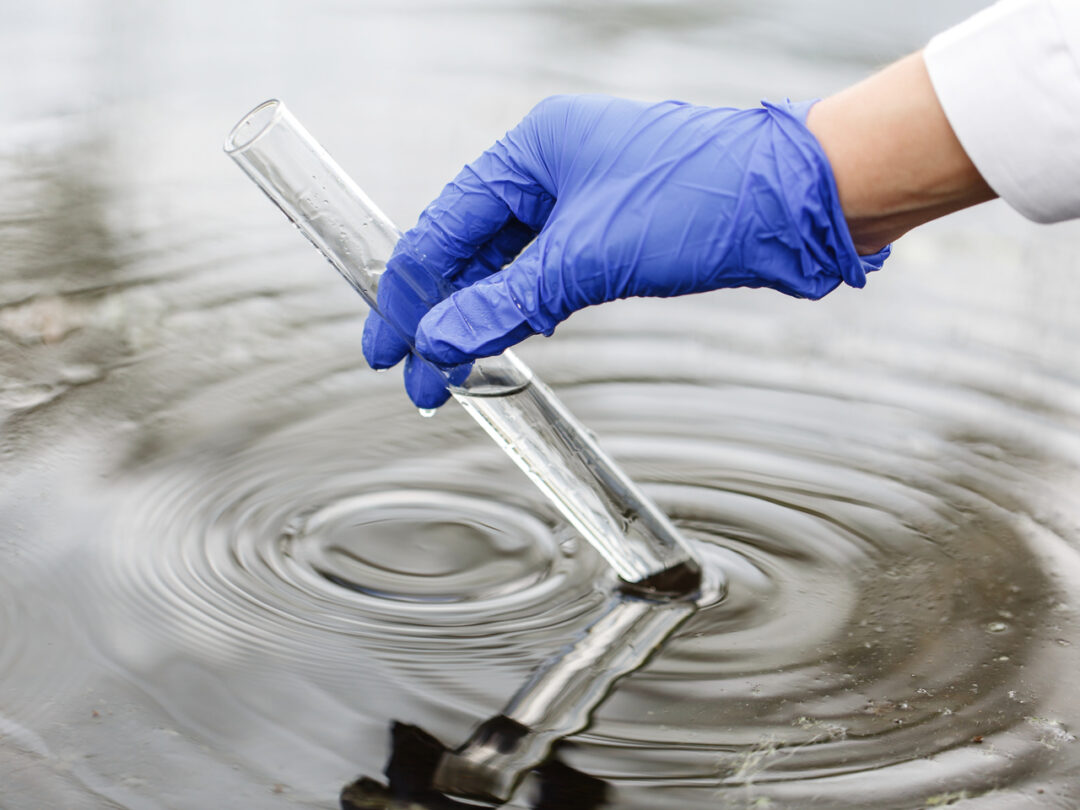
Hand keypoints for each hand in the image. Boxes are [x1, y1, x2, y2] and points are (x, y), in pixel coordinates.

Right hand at [362, 94, 888, 407]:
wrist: (799, 202)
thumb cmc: (704, 200)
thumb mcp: (587, 257)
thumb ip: (504, 302)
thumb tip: (438, 344)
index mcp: (531, 150)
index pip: (443, 227)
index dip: (407, 294)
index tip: (387, 350)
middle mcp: (551, 169)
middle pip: (469, 246)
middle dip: (439, 313)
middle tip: (415, 375)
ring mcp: (583, 199)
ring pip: (507, 263)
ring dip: (479, 315)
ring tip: (452, 370)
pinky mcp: (613, 230)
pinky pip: (546, 272)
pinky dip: (521, 307)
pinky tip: (503, 338)